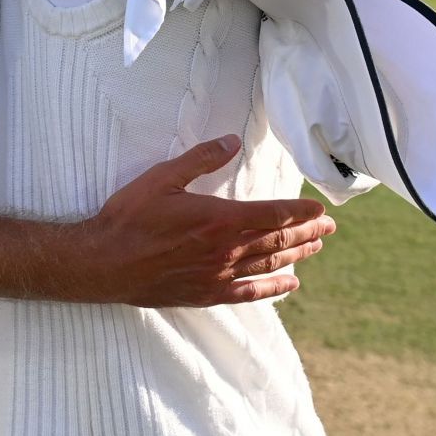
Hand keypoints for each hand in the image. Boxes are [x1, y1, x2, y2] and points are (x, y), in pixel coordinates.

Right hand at [65, 135, 333, 306]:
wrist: (106, 262)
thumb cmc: (130, 217)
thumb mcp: (163, 177)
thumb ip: (201, 159)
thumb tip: (232, 141)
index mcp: (220, 218)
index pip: (274, 214)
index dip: (301, 211)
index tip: (320, 208)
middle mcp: (227, 250)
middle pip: (278, 241)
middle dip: (307, 233)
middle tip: (329, 228)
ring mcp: (220, 275)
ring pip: (269, 265)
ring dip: (297, 256)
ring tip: (316, 248)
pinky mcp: (208, 293)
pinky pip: (250, 293)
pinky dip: (273, 289)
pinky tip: (290, 286)